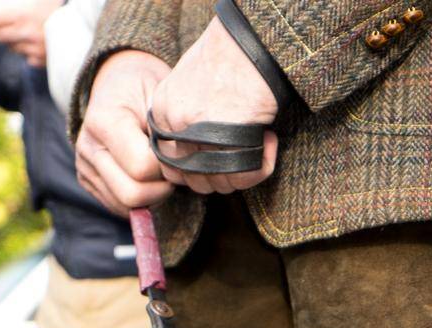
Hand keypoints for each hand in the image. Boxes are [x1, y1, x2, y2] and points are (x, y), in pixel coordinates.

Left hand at [0, 0, 61, 66]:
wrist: (84, 24)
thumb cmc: (58, 5)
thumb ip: (16, 4)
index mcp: (21, 14)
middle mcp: (25, 34)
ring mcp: (33, 50)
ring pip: (11, 47)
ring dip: (12, 39)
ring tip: (24, 29)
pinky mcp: (42, 61)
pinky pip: (26, 57)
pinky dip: (27, 50)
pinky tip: (37, 41)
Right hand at [76, 49, 173, 215]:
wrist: (118, 82)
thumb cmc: (144, 86)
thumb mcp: (159, 94)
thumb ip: (166, 130)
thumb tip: (179, 167)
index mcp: (103, 120)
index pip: (142, 167)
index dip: (167, 167)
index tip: (176, 152)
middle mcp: (87, 147)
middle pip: (131, 194)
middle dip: (160, 188)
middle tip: (172, 169)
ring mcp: (84, 167)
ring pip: (125, 206)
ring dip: (151, 196)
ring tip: (160, 171)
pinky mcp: (87, 181)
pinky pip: (119, 208)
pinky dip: (140, 201)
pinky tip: (147, 178)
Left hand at [148, 16, 278, 195]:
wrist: (253, 41)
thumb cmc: (230, 56)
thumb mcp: (191, 82)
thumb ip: (185, 119)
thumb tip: (196, 158)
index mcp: (161, 111)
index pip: (171, 167)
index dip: (198, 170)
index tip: (221, 156)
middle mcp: (174, 124)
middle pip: (194, 180)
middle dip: (222, 176)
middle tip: (244, 154)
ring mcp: (198, 135)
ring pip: (219, 183)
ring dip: (244, 172)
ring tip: (261, 143)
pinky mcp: (226, 142)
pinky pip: (243, 177)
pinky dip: (261, 168)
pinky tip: (269, 142)